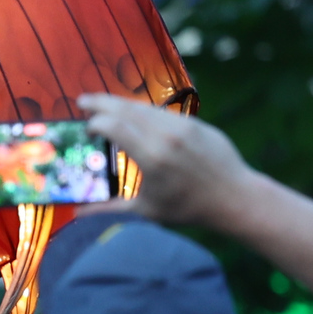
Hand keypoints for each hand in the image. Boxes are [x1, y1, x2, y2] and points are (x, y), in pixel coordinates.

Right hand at [78, 94, 259, 229]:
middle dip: (100, 102)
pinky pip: (163, 113)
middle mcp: (166, 135)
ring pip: (145, 107)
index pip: (113, 126)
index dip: (95, 123)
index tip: (86, 128)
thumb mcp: (145, 210)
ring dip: (122, 105)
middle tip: (82, 100)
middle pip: (125, 108)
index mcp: (151, 157)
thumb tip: (78, 213)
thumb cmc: (188, 208)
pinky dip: (144, 112)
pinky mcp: (196, 123)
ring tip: (105, 106)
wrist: (234, 198)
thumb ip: (108, 208)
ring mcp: (183, 126)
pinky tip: (135, 116)